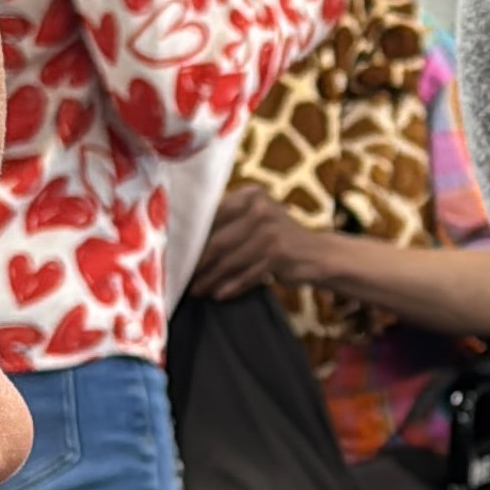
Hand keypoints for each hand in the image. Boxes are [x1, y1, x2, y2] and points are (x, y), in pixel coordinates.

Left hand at [191, 182, 336, 301]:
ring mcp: (271, 232)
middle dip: (197, 262)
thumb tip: (184, 240)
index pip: (212, 215)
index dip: (192, 236)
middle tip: (179, 276)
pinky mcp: (279, 255)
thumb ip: (226, 222)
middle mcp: (261, 209)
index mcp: (251, 195)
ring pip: (230, 260)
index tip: (173, 252)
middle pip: (218, 239)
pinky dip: (231, 286)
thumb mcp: (255, 219)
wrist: (316, 254)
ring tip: (196, 289)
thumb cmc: (276, 237)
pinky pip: (247, 275)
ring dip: (211, 278)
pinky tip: (218, 294)